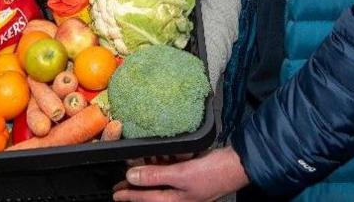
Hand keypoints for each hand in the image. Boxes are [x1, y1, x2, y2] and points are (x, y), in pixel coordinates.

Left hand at [113, 146, 248, 201]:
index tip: (116, 193)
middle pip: (151, 191)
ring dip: (149, 172)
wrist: (237, 165)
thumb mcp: (181, 174)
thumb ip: (155, 176)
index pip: (146, 199)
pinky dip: (163, 165)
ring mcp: (185, 186)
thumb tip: (132, 177)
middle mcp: (178, 196)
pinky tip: (157, 156)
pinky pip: (170, 172)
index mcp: (175, 201)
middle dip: (136, 185)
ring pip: (160, 180)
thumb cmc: (213, 173)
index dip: (129, 195)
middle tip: (120, 182)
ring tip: (135, 164)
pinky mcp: (190, 175)